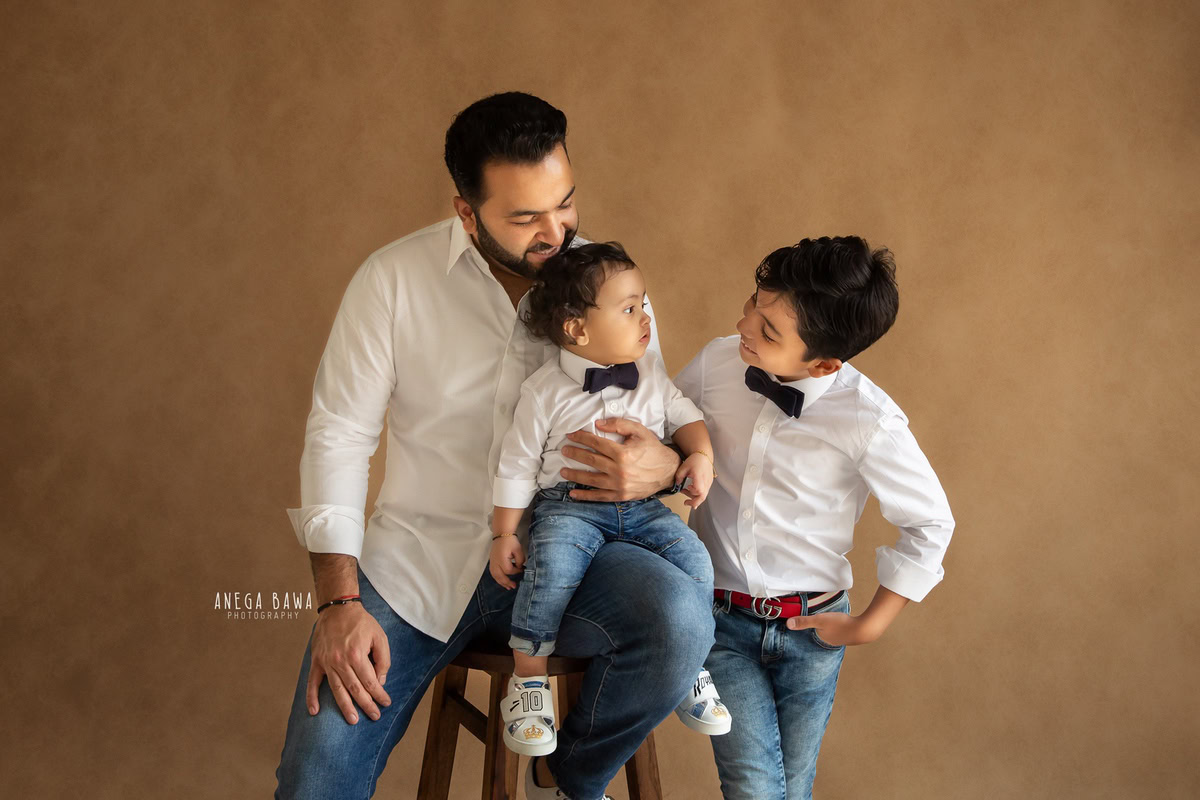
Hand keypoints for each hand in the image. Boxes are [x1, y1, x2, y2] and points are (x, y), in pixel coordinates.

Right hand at [307, 603, 391, 723]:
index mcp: (357, 655)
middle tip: (374, 716)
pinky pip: (312, 683)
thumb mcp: (380, 636)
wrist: (338, 608)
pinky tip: (315, 711)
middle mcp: (340, 661)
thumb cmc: (361, 622)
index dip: (379, 695)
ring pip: (336, 690)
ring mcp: (326, 662)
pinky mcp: (316, 661)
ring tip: (352, 720)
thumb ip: (383, 660)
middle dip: (366, 705)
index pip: (370, 682)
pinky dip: (312, 698)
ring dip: (344, 707)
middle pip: (355, 690)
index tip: (386, 703)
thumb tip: (380, 681)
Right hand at [489, 535, 525, 589]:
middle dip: (507, 582)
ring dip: (501, 583)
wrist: (502, 534)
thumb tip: (519, 568)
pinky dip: (497, 579)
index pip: (509, 570)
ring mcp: (492, 562)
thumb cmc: (510, 541)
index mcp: (502, 559)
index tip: (522, 569)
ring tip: (508, 587)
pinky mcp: (491, 562)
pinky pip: (493, 573)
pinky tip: (502, 581)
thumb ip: (520, 560)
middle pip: (500, 576)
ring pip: (495, 576)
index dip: (516, 571)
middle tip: (514, 586)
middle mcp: (495, 562)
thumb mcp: (518, 549)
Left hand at [560, 418, 680, 500]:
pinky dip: (585, 496)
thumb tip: (598, 424)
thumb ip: (619, 425)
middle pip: (591, 460)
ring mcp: (620, 485)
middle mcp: (619, 470)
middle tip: (564, 450)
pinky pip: (600, 496)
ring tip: (563, 471)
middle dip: (575, 454)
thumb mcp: (639, 431)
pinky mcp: (621, 496)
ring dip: (575, 475)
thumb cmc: (653, 449)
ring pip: (591, 480)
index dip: (582, 438)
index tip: (571, 435)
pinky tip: (574, 494)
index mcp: (623, 453)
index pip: (597, 443)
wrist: (668, 471)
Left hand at [676, 452, 713, 507]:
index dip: (692, 493)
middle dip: (694, 502)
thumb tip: (677, 484)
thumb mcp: (684, 467)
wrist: (704, 456)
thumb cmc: (695, 460)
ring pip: (703, 495)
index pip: (699, 490)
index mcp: (700, 476)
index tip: (686, 489)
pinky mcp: (709, 483)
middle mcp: (706, 481)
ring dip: (694, 497)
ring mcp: (709, 483)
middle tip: (686, 503)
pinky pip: (705, 492)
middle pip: (702, 496)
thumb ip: (679, 476)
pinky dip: (698, 494)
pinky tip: (691, 490)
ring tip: (685, 491)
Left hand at [786, 612, 879, 646]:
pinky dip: (837, 626)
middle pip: (820, 634)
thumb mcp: (820, 620)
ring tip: (825, 621)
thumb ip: (804, 621)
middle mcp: (831, 642)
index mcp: (822, 640)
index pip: (810, 635)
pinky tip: (838, 622)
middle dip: (816, 629)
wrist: (864, 629)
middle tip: (813, 621)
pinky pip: (839, 630)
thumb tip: (788, 624)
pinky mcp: (849, 634)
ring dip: (827, 627)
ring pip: (830, 632)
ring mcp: (841, 639)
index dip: (806, 629)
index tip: (802, 624)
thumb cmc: (840, 624)